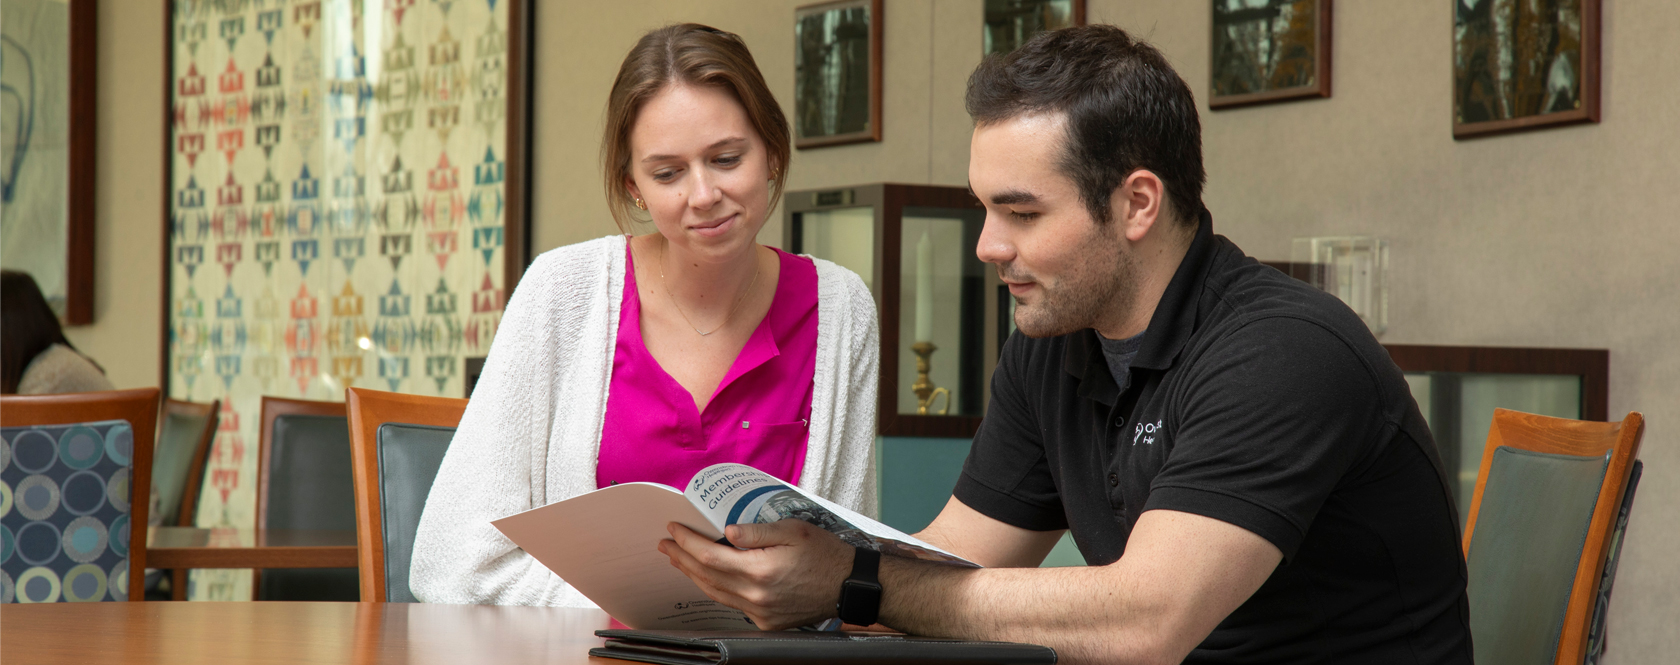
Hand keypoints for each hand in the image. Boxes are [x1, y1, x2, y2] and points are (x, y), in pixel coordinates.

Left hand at [658, 519, 855, 629]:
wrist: (848, 586)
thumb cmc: (825, 554)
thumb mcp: (793, 530)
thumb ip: (756, 531)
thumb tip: (726, 532)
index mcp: (760, 569)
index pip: (709, 556)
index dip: (687, 542)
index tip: (674, 529)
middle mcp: (755, 595)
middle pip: (705, 577)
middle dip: (682, 558)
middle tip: (666, 544)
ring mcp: (760, 612)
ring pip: (715, 593)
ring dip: (693, 575)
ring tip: (680, 559)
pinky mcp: (766, 621)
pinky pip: (732, 604)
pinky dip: (715, 589)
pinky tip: (709, 578)